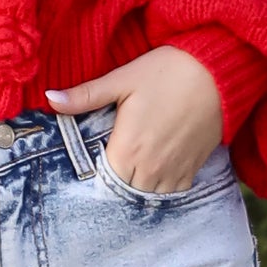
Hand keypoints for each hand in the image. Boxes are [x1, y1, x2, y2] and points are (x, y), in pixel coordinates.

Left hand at [44, 45, 223, 194]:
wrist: (217, 72)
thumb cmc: (167, 71)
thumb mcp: (122, 80)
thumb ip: (85, 96)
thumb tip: (49, 99)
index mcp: (127, 149)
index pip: (102, 181)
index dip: (95, 175)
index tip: (93, 162)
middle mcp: (150, 167)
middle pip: (124, 192)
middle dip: (115, 182)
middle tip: (111, 165)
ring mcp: (174, 170)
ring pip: (148, 195)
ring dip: (138, 186)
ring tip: (132, 169)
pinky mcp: (194, 167)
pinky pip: (173, 192)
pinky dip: (162, 186)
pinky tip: (155, 170)